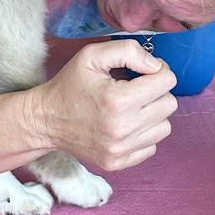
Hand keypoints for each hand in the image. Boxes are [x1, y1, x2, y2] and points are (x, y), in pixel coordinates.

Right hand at [28, 39, 177, 171]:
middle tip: (135, 89)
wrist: (45, 121)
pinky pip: (152, 147)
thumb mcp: (92, 55)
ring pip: (164, 127)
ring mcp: (120, 150)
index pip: (167, 81)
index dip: (158, 71)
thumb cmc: (69, 85)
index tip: (141, 73)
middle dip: (156, 92)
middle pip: (169, 104)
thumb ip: (129, 51)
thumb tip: (156, 66)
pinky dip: (143, 134)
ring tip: (131, 109)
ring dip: (152, 115)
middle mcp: (122, 129)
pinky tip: (125, 126)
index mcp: (118, 100)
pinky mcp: (118, 163)